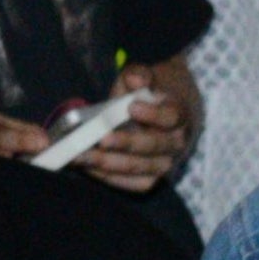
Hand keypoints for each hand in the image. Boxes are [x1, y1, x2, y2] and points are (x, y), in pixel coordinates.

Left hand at [72, 58, 198, 194]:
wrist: (165, 113)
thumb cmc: (147, 94)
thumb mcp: (143, 77)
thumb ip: (139, 75)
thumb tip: (135, 79)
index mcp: (178, 114)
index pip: (170, 117)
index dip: (153, 115)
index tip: (132, 108)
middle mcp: (177, 142)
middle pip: (154, 146)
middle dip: (126, 144)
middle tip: (100, 140)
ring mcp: (166, 162)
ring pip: (142, 168)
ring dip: (109, 164)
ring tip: (80, 156)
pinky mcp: (154, 177)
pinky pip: (135, 184)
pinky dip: (111, 178)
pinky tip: (89, 168)